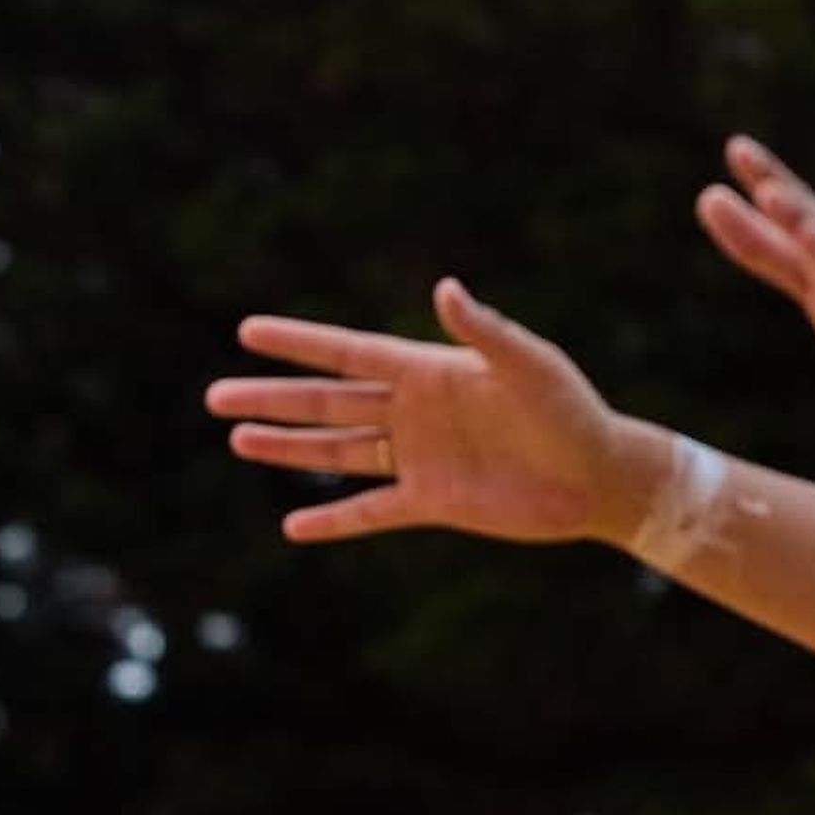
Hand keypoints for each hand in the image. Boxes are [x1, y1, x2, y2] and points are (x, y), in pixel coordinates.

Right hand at [210, 279, 654, 547]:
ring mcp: (418, 458)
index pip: (349, 353)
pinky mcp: (432, 503)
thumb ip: (485, 331)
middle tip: (214, 396)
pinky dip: (334, 521)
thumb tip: (444, 290)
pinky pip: (370, 512)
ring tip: (237, 440)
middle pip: (327, 402)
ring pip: (338, 450)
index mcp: (429, 371)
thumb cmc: (571, 411)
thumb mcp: (530, 367)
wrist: (599, 477)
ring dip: (289, 448)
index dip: (298, 343)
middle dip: (272, 398)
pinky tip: (293, 525)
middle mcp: (414, 412)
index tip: (247, 331)